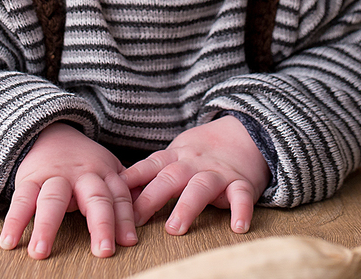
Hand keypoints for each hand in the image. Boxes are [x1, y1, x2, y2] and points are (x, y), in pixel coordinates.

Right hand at [0, 122, 136, 259]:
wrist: (51, 132)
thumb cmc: (84, 163)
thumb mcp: (109, 170)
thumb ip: (126, 191)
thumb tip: (146, 215)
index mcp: (106, 174)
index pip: (119, 198)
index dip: (125, 219)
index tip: (128, 242)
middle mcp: (83, 175)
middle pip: (95, 199)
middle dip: (100, 224)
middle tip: (103, 251)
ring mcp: (55, 176)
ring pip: (53, 199)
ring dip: (47, 225)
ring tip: (41, 252)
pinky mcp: (29, 179)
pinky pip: (22, 199)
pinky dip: (14, 221)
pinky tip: (10, 241)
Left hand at [120, 115, 270, 236]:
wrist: (246, 132)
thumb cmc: (203, 151)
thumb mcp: (176, 153)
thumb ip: (153, 171)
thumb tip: (122, 191)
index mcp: (176, 157)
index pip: (150, 167)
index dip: (131, 181)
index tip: (114, 197)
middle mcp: (194, 164)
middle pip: (170, 178)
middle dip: (151, 198)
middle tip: (136, 220)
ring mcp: (218, 173)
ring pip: (201, 187)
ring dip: (187, 206)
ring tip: (175, 228)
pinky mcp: (242, 182)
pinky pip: (242, 196)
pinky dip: (241, 210)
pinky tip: (238, 227)